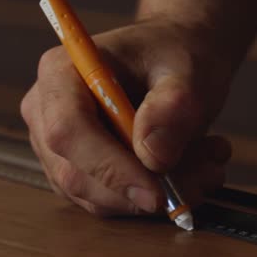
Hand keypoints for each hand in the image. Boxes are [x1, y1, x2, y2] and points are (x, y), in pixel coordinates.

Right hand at [20, 19, 234, 215]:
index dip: (110, 168)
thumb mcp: (187, 71)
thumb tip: (153, 157)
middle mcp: (47, 111)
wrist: (177, 58)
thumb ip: (173, 107)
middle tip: (207, 174)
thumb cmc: (175, 53)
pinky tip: (193, 170)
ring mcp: (56, 146)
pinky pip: (111, 202)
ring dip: (158, 194)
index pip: (68, 131)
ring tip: (209, 163)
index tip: (157, 191)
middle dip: (143, 188)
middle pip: (76, 174)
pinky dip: (155, 196)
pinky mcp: (77, 171)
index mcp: (62, 72)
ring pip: (97, 197)